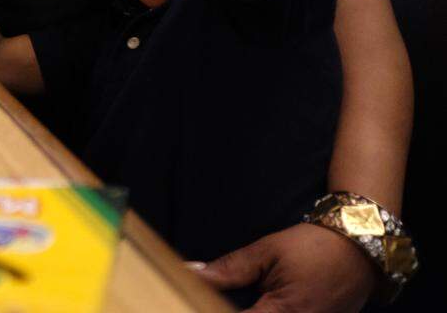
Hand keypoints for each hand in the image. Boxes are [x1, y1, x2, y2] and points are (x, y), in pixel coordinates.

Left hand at [193, 223, 375, 312]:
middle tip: (208, 301)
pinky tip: (258, 304)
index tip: (193, 303)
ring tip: (232, 302)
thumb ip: (228, 269)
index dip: (210, 310)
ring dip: (252, 311)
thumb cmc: (313, 247)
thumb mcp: (266, 251)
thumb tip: (192, 274)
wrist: (361, 248)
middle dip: (226, 310)